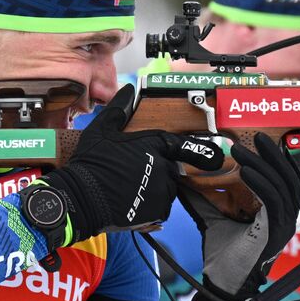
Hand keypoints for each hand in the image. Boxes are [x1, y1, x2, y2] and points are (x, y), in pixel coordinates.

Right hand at [29, 84, 219, 246]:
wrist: (83, 198)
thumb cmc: (92, 163)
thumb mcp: (102, 130)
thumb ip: (120, 109)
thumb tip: (129, 90)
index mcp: (155, 145)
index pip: (183, 146)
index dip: (200, 150)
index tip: (216, 154)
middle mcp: (164, 167)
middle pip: (171, 168)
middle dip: (158, 170)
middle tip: (132, 173)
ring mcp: (164, 190)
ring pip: (167, 188)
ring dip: (155, 188)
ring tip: (128, 188)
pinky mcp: (160, 210)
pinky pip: (161, 206)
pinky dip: (151, 205)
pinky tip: (131, 201)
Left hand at [178, 136, 299, 300]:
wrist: (221, 285)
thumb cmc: (222, 256)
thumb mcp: (213, 219)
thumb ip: (205, 198)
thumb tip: (184, 177)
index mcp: (277, 215)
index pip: (285, 180)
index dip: (277, 159)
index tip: (260, 141)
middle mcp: (286, 219)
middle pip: (288, 178)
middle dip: (272, 155)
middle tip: (256, 136)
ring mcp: (284, 226)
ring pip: (281, 186)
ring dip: (262, 165)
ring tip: (241, 151)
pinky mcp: (275, 233)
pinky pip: (273, 202)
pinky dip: (260, 184)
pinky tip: (245, 171)